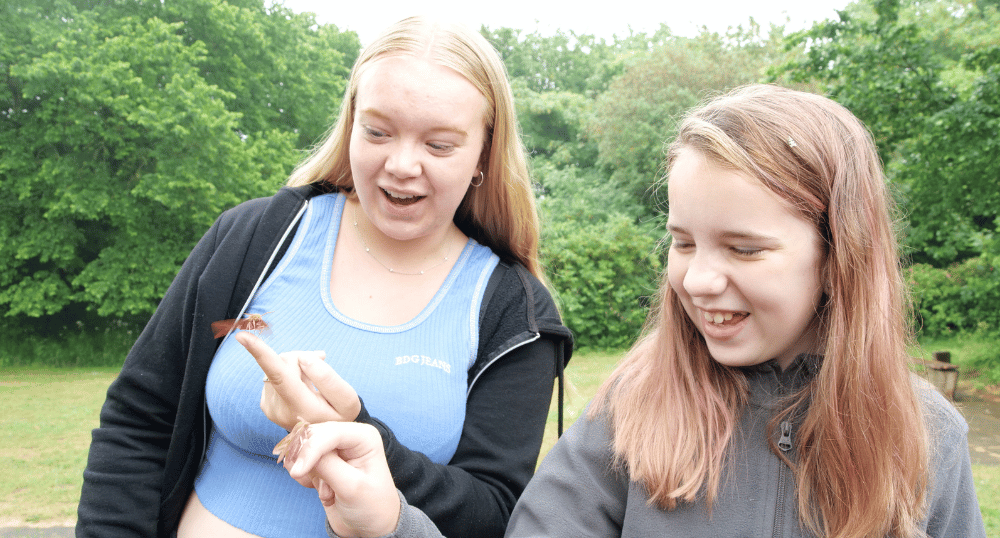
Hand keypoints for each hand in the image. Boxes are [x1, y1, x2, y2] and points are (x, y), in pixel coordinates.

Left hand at [236, 332, 361, 430]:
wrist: (327, 440)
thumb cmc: (340, 417)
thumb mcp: (347, 400)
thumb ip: (327, 378)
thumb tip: (303, 358)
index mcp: (300, 407)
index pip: (279, 376)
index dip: (261, 353)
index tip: (242, 337)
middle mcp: (278, 409)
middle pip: (284, 361)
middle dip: (303, 358)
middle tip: (322, 364)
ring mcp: (269, 407)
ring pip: (279, 365)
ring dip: (298, 367)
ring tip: (314, 382)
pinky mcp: (265, 404)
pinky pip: (274, 374)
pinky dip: (290, 375)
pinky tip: (303, 387)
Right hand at [275, 420, 400, 537]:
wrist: (369, 525)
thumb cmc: (371, 505)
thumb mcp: (351, 487)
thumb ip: (327, 467)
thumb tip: (300, 456)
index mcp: (363, 436)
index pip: (329, 433)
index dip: (310, 449)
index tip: (297, 472)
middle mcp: (348, 437)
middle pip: (312, 436)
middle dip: (308, 461)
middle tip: (316, 485)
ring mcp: (334, 449)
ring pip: (304, 449)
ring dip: (309, 472)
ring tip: (327, 492)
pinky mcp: (323, 462)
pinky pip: (302, 462)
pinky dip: (305, 477)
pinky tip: (321, 491)